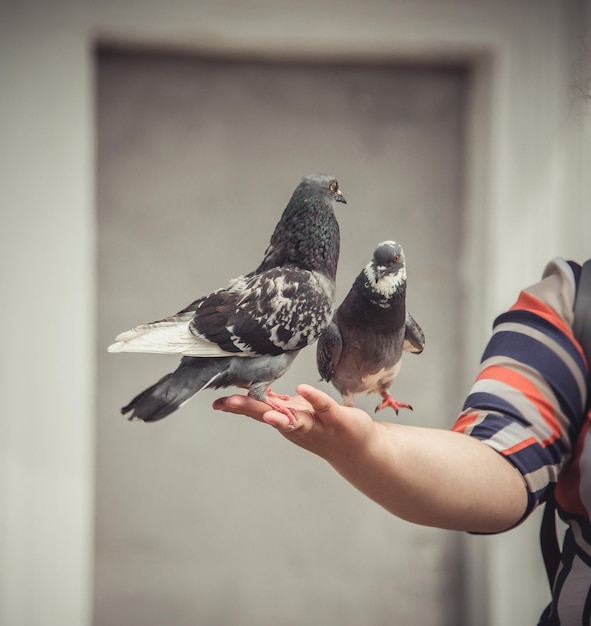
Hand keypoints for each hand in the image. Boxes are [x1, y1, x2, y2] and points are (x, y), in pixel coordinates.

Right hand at [212, 384, 376, 460]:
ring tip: (265, 412)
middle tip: (228, 402)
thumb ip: (274, 403)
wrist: (357, 450)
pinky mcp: (337, 419)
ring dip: (279, 417)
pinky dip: (314, 398)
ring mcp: (317, 424)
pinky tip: (302, 388)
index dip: (237, 406)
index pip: (257, 411)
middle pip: (270, 416)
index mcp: (285, 420)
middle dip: (249, 409)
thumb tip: (250, 391)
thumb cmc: (322, 426)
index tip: (217, 402)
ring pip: (295, 420)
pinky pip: (324, 407)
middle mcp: (296, 426)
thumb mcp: (295, 414)